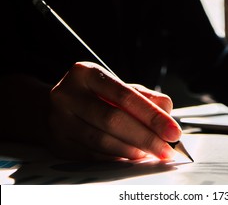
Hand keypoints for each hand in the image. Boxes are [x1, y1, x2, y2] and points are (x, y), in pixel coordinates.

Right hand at [47, 61, 180, 160]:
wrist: (51, 107)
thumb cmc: (92, 95)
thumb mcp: (117, 86)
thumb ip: (144, 97)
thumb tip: (167, 113)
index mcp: (87, 74)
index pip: (125, 96)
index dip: (152, 116)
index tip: (173, 131)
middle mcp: (68, 95)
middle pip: (113, 120)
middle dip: (146, 138)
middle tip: (166, 149)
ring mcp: (59, 121)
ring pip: (103, 141)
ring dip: (133, 150)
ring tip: (150, 153)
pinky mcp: (59, 144)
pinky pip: (93, 155)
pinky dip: (117, 158)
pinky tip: (131, 156)